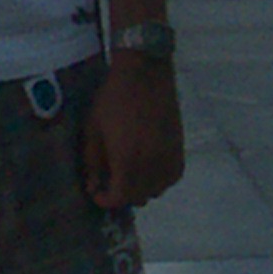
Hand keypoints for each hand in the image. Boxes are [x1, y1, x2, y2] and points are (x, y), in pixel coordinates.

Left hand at [81, 56, 183, 210]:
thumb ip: (92, 161)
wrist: (145, 73)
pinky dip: (159, 179)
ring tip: (127, 173)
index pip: (120, 198)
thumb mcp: (94, 128)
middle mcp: (152, 166)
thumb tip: (93, 185)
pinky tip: (147, 167)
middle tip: (109, 181)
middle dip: (121, 194)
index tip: (97, 193)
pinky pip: (171, 178)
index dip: (106, 200)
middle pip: (139, 197)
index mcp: (128, 161)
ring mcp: (169, 158)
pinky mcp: (180, 150)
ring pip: (157, 190)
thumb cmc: (113, 98)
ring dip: (141, 188)